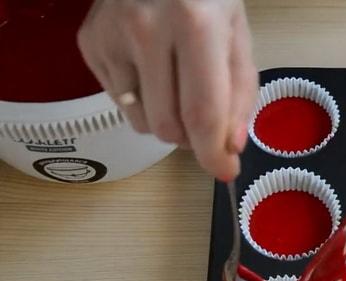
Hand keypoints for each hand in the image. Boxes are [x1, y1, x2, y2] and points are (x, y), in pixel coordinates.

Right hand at [78, 0, 256, 180]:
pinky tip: (150, 65)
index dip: (213, 153)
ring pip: (141, 121)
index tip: (225, 172)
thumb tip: (229, 148)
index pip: (202, 113)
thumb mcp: (237, 35)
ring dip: (165, 119)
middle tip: (202, 120)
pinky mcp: (89, 42)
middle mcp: (146, 30)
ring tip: (175, 83)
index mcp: (195, 26)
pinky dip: (140, 97)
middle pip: (168, 126)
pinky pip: (119, 101)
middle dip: (191, 137)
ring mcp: (111, 36)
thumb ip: (239, 93)